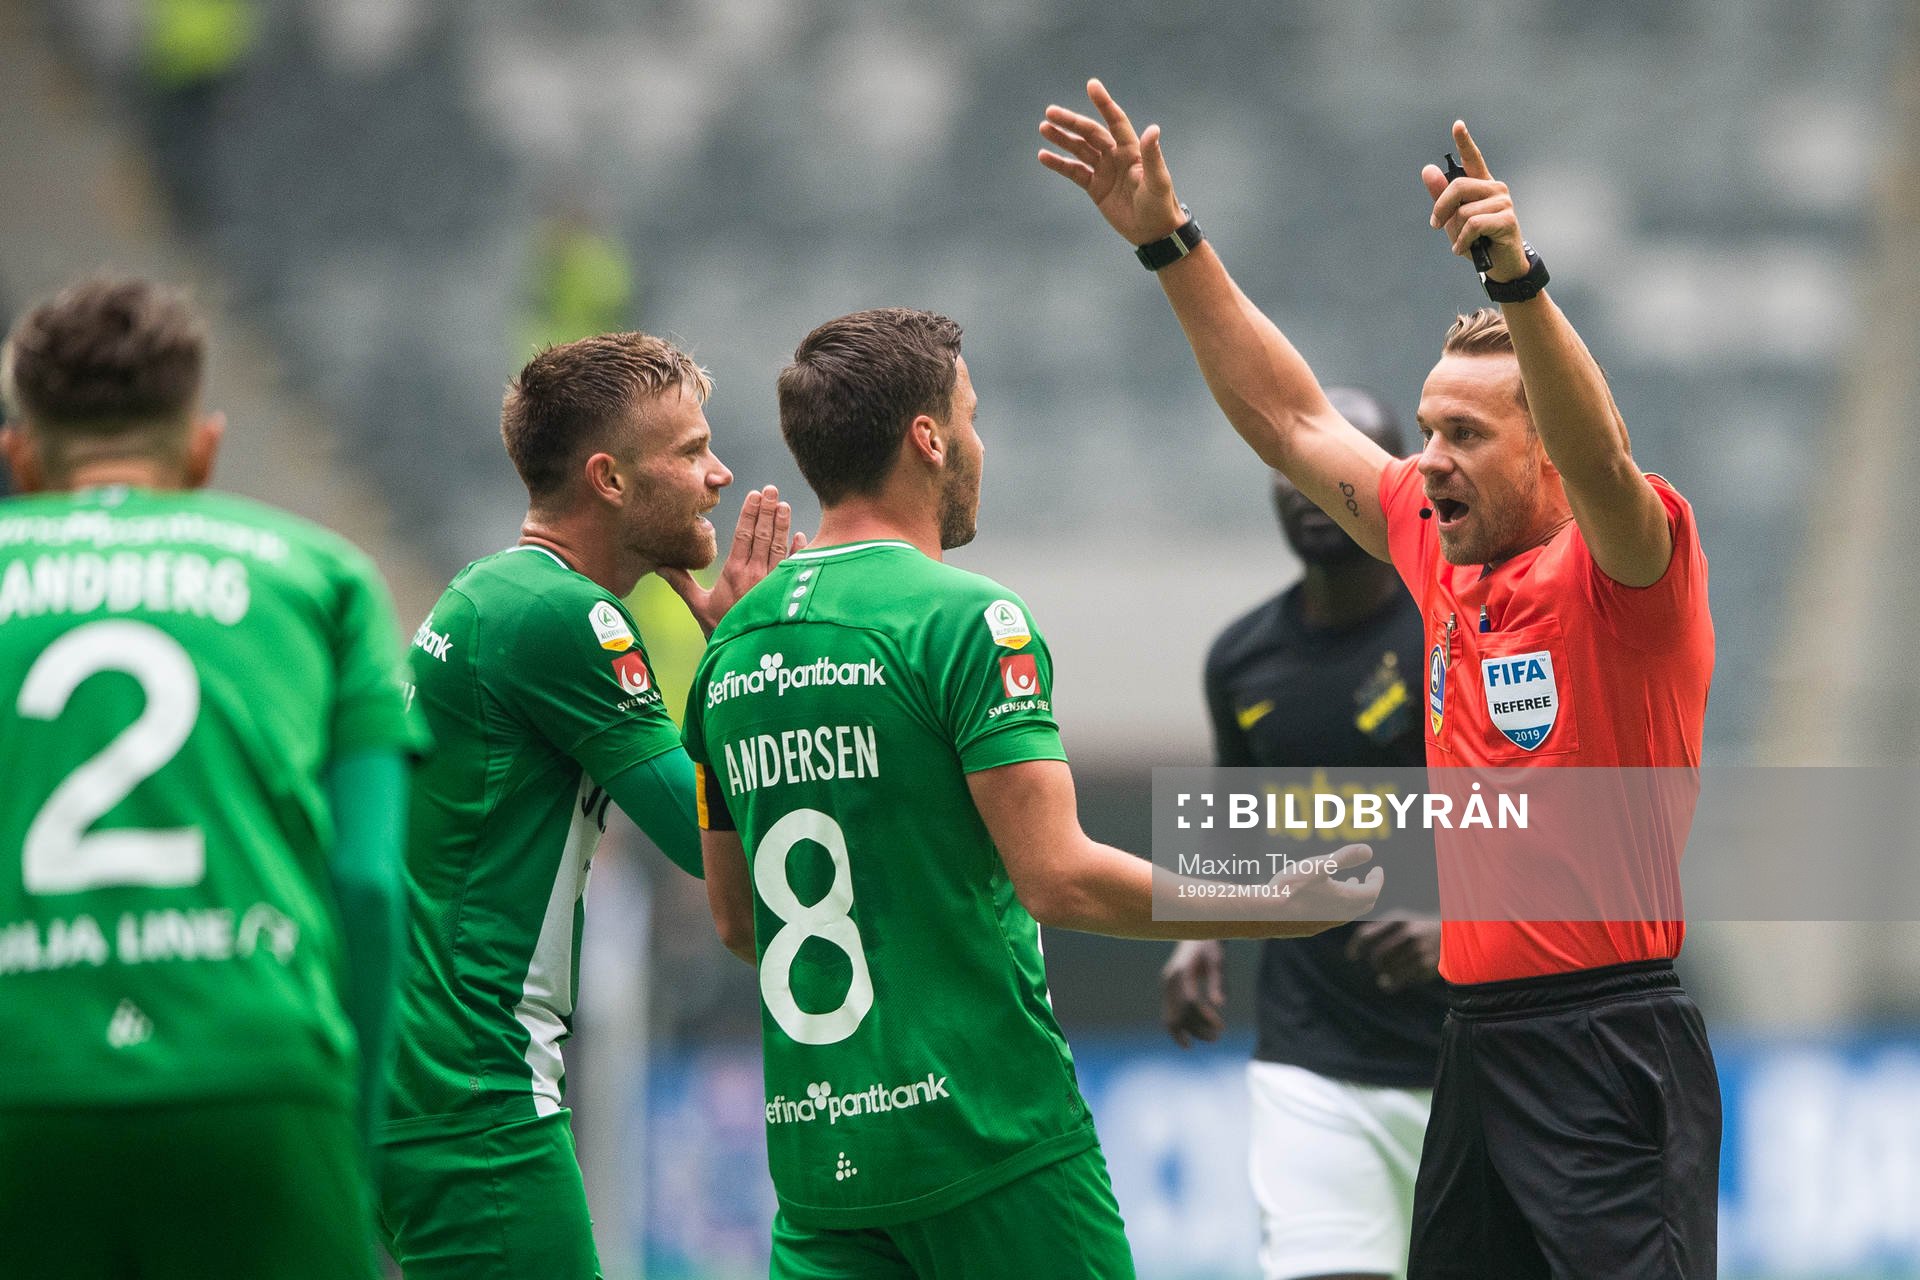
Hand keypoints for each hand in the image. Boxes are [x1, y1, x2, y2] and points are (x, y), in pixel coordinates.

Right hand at [660, 485, 804, 635]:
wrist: (742, 654)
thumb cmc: (719, 630)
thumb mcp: (698, 605)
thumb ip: (681, 582)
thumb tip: (659, 564)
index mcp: (734, 573)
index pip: (743, 535)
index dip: (749, 513)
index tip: (755, 494)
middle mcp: (755, 574)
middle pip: (763, 535)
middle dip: (767, 510)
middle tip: (772, 490)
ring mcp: (772, 582)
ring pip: (779, 547)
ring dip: (782, 524)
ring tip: (783, 504)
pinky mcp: (785, 593)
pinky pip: (794, 567)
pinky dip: (798, 551)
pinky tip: (800, 535)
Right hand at [1038, 79, 1187, 245]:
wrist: (1154, 232)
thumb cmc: (1160, 204)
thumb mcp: (1157, 180)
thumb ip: (1152, 155)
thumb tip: (1153, 128)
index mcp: (1131, 150)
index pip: (1115, 121)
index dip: (1104, 103)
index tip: (1091, 85)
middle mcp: (1116, 156)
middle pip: (1090, 133)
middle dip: (1071, 122)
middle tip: (1050, 112)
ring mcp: (1104, 171)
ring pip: (1079, 149)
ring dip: (1062, 139)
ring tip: (1043, 128)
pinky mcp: (1095, 187)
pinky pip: (1074, 172)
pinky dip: (1059, 164)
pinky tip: (1044, 156)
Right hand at [1160, 940, 1225, 1048]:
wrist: (1195, 934)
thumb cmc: (1210, 947)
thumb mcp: (1217, 962)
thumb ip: (1217, 982)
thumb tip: (1220, 1004)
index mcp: (1181, 972)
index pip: (1191, 1002)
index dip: (1205, 1017)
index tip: (1221, 1027)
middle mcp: (1169, 981)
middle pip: (1179, 1013)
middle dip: (1197, 1029)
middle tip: (1217, 1037)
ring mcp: (1166, 986)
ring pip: (1170, 1017)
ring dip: (1188, 1032)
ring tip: (1209, 1038)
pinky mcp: (1167, 991)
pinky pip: (1169, 1014)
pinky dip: (1178, 1028)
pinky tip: (1188, 1041)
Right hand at [1268, 843, 1383, 935]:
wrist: (1266, 913)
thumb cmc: (1292, 887)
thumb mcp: (1319, 865)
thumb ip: (1344, 857)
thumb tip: (1369, 851)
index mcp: (1346, 899)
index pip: (1372, 891)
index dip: (1377, 879)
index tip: (1377, 869)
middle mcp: (1340, 914)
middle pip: (1365, 904)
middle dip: (1370, 889)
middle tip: (1369, 876)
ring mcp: (1326, 923)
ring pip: (1350, 912)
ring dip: (1355, 897)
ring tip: (1350, 883)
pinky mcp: (1313, 927)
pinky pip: (1335, 917)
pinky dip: (1340, 905)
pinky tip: (1326, 896)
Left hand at [1346, 914, 1440, 992]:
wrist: (1456, 932)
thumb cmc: (1422, 925)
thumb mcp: (1403, 917)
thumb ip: (1381, 927)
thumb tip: (1357, 943)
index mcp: (1399, 919)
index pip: (1366, 935)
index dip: (1355, 947)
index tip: (1351, 956)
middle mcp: (1409, 934)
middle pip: (1377, 957)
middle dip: (1375, 963)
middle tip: (1377, 964)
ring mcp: (1419, 951)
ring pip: (1388, 971)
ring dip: (1384, 974)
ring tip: (1386, 973)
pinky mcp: (1428, 967)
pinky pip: (1402, 980)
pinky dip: (1394, 982)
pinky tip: (1393, 980)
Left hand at [1419, 121, 1530, 282]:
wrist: (1499, 266)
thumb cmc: (1476, 240)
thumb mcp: (1453, 219)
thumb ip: (1441, 195)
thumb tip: (1428, 169)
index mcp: (1481, 185)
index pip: (1472, 158)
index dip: (1464, 141)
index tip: (1457, 125)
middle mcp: (1495, 188)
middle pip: (1458, 187)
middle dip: (1441, 209)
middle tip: (1437, 226)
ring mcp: (1503, 202)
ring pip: (1464, 211)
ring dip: (1456, 232)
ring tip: (1464, 242)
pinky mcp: (1508, 219)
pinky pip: (1474, 225)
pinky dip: (1463, 241)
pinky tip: (1466, 249)